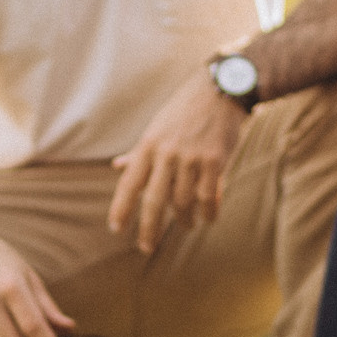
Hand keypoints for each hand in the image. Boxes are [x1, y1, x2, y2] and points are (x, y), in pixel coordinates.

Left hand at [109, 72, 250, 253]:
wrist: (221, 89)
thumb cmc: (185, 110)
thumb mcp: (157, 127)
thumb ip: (139, 151)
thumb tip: (117, 166)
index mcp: (148, 145)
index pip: (129, 183)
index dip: (121, 208)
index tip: (116, 228)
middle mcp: (167, 153)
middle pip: (154, 201)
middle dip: (148, 229)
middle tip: (146, 247)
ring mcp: (191, 158)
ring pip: (183, 202)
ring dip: (184, 220)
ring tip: (187, 226)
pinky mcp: (215, 161)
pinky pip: (208, 197)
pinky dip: (207, 212)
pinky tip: (207, 218)